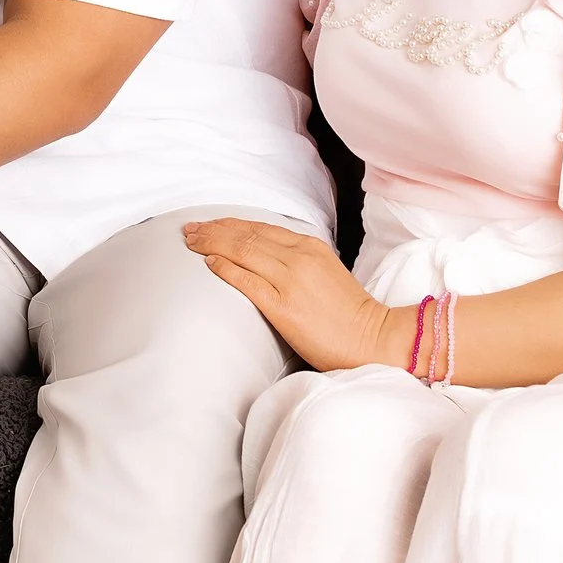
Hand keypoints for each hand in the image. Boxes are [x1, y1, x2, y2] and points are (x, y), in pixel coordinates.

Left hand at [183, 218, 398, 370]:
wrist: (373, 338)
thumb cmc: (348, 312)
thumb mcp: (324, 271)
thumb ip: (297, 259)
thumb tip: (264, 256)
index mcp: (309, 246)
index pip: (260, 227)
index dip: (229, 224)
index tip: (208, 224)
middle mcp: (299, 257)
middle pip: (246, 235)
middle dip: (213, 230)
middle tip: (189, 230)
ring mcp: (291, 281)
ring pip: (243, 251)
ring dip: (212, 244)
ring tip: (191, 242)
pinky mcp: (285, 307)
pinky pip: (248, 282)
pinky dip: (226, 269)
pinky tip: (209, 264)